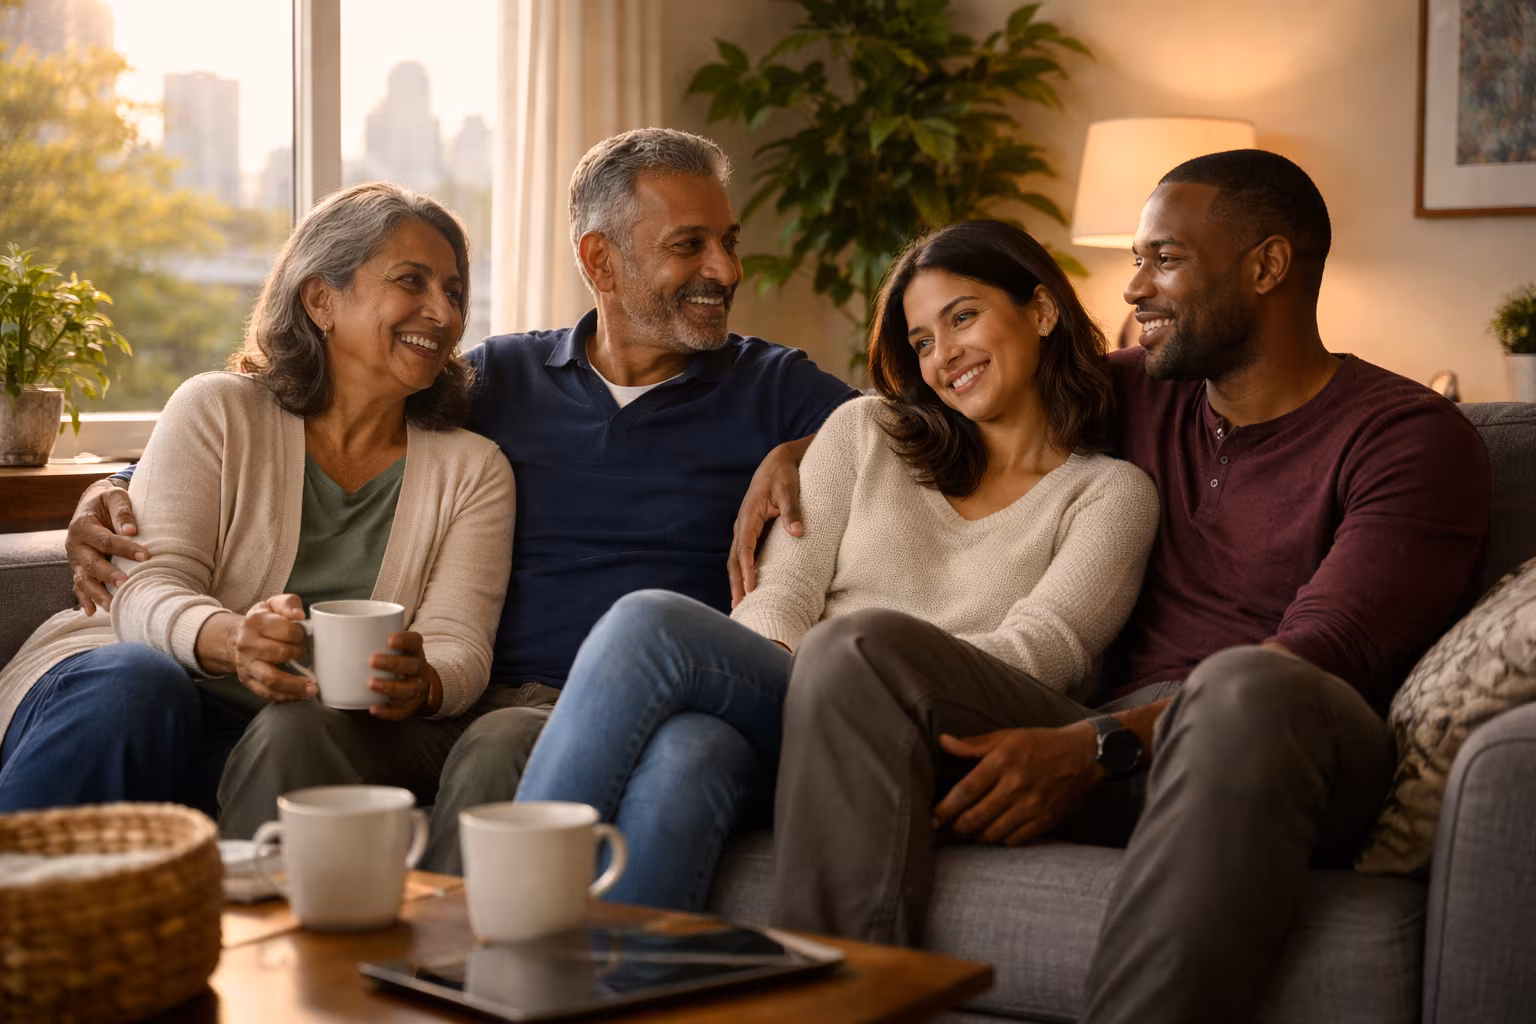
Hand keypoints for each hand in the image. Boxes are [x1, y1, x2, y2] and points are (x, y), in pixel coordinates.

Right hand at [67, 478, 148, 614]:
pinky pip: (79, 585)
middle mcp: (75, 544)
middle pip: (92, 563)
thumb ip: (122, 511)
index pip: (105, 540)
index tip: (146, 555)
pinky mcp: (78, 568)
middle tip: (125, 583)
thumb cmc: (108, 501)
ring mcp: (75, 559)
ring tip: (111, 606)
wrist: (93, 504)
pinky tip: (92, 612)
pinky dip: (84, 599)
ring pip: (84, 579)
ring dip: (97, 593)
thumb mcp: (115, 497)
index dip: (125, 548)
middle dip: (109, 575)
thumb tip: (131, 530)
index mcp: (82, 526)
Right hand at [231, 594, 316, 701]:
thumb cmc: (262, 621)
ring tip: (313, 688)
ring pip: (272, 679)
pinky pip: (267, 693)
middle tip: (305, 653)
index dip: (300, 634)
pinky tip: (300, 695)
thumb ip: (288, 604)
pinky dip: (286, 696)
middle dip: (299, 654)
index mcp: (255, 622)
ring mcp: (246, 664)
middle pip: (281, 654)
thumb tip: (299, 615)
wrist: (236, 637)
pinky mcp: (247, 680)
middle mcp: (247, 644)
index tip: (304, 635)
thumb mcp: (272, 604)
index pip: (286, 630)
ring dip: (295, 685)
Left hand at [366, 631, 438, 720]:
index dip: (405, 640)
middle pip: (412, 665)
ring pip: (407, 689)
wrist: (417, 684)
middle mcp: (418, 669)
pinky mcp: (409, 706)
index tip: (389, 639)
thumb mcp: (393, 648)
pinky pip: (400, 711)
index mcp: (414, 651)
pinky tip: (373, 708)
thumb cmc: (396, 661)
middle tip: (372, 661)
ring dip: (389, 686)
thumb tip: (331, 631)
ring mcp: (415, 689)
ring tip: (371, 683)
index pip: (415, 642)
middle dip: (393, 663)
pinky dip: (387, 711)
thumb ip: (372, 639)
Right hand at [728, 436, 810, 606]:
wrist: (777, 462)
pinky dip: (742, 572)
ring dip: (736, 581)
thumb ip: (793, 511)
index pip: (745, 548)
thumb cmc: (784, 475)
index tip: (750, 588)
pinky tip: (748, 587)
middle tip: (738, 608)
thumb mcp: (789, 490)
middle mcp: (742, 525)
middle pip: (734, 560)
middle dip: (736, 584)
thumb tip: (798, 534)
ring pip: (736, 560)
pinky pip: (743, 555)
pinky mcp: (750, 531)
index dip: (747, 570)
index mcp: (749, 516)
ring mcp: (744, 529)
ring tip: (739, 604)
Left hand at [932, 722, 1099, 845]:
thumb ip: (973, 744)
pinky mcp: (1045, 820)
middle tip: (943, 830)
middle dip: (954, 828)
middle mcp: (1017, 785)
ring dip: (974, 836)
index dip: (945, 809)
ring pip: (992, 833)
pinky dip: (998, 840)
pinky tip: (991, 833)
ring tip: (964, 832)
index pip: (966, 791)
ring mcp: (1032, 806)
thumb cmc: (1040, 744)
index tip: (933, 818)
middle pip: (975, 818)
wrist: (1084, 755)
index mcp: (1003, 761)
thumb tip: (943, 741)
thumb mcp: (1006, 736)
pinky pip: (1014, 840)